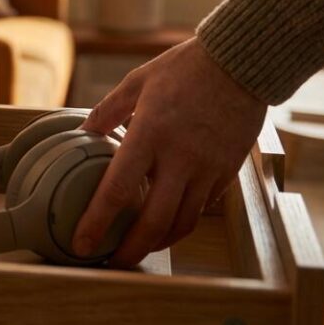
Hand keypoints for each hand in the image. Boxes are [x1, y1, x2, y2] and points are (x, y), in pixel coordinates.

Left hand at [72, 38, 265, 267]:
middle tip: (112, 262)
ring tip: (138, 248)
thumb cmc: (186, 68)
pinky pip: (202, 207)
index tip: (81, 243)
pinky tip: (167, 222)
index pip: (117, 189)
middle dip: (130, 250)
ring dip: (158, 242)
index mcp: (150, 133)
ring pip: (182, 223)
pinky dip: (182, 221)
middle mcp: (180, 157)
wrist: (242, 62)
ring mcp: (207, 168)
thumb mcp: (137, 82)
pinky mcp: (227, 171)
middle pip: (153, 221)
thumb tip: (81, 134)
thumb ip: (107, 111)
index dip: (96, 222)